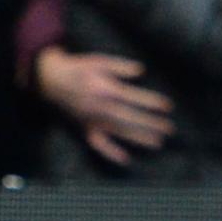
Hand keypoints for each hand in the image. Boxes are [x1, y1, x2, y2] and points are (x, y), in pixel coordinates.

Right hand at [33, 47, 173, 166]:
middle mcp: (101, 107)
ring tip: (158, 143)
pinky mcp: (86, 128)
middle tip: (170, 129)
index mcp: (105, 89)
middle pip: (131, 118)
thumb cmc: (79, 69)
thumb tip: (141, 71)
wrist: (52, 81)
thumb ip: (120, 66)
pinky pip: (99, 144)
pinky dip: (111, 153)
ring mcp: (93, 120)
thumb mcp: (99, 61)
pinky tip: (125, 159)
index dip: (152, 102)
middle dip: (151, 124)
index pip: (134, 98)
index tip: (168, 106)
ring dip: (139, 138)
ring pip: (120, 132)